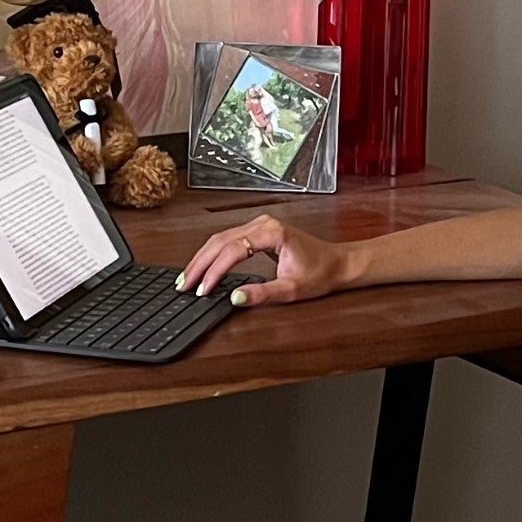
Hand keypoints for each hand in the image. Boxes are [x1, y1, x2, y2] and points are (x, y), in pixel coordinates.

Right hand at [177, 212, 348, 306]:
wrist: (338, 263)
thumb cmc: (320, 273)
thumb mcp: (292, 290)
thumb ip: (263, 294)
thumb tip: (235, 298)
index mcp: (272, 233)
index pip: (233, 250)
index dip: (214, 271)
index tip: (203, 289)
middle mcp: (263, 224)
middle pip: (220, 241)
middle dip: (200, 264)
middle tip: (184, 285)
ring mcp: (260, 225)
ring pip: (221, 238)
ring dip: (202, 258)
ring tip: (187, 278)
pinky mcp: (258, 231)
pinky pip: (228, 239)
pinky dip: (212, 254)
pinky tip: (203, 267)